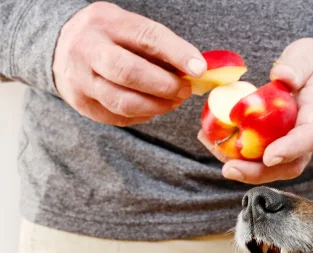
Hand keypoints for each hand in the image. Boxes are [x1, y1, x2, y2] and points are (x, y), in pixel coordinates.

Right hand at [53, 1, 206, 126]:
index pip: (145, 37)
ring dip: (157, 106)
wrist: (60, 46)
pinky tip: (153, 107)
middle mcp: (88, 49)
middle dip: (165, 86)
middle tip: (185, 90)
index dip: (176, 54)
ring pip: (123, 102)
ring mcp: (80, 79)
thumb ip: (158, 46)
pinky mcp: (81, 103)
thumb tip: (194, 69)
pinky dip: (143, 115)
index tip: (199, 68)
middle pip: (129, 72)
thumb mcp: (128, 27)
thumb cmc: (109, 37)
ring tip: (174, 101)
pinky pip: (118, 117)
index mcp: (106, 23)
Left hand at [201, 38, 312, 183]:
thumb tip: (281, 75)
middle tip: (229, 169)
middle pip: (289, 164)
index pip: (308, 137)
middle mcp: (306, 134)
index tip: (269, 156)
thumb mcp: (310, 55)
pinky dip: (237, 154)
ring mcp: (292, 141)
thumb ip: (297, 66)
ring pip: (273, 166)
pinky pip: (261, 155)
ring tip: (212, 148)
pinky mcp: (278, 140)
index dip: (290, 149)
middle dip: (259, 172)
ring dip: (243, 167)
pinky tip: (213, 140)